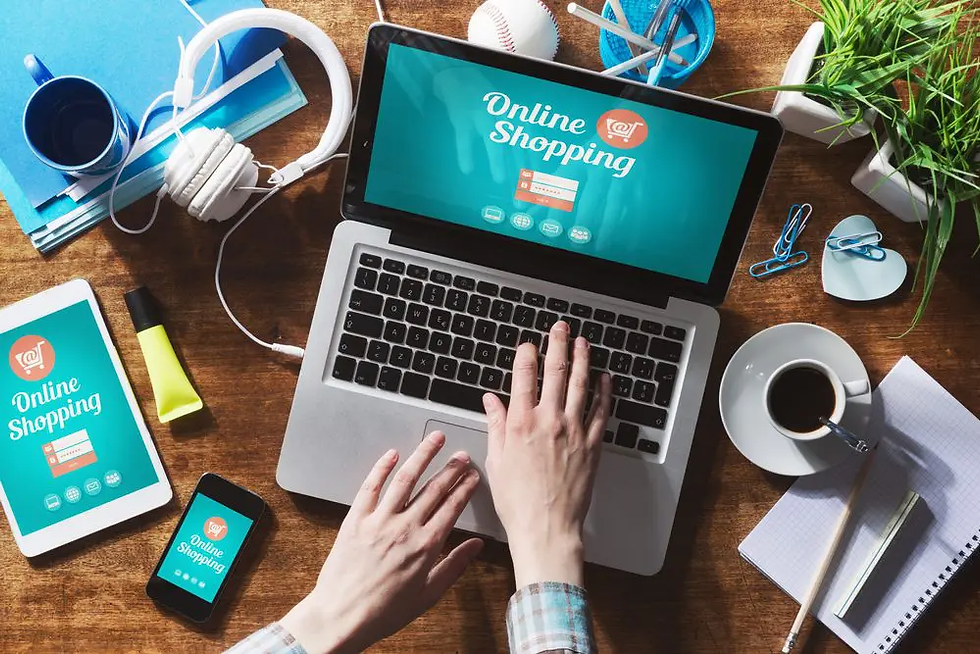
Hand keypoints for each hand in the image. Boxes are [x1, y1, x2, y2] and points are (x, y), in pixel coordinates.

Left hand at [280, 432, 483, 653]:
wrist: (341, 617)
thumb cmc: (383, 612)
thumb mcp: (428, 595)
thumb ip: (454, 566)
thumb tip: (476, 546)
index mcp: (426, 546)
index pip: (452, 507)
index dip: (465, 488)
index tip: (473, 476)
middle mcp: (405, 527)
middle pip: (434, 488)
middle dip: (451, 468)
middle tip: (461, 455)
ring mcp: (379, 520)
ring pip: (405, 479)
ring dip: (423, 455)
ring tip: (435, 440)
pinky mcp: (356, 519)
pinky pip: (371, 486)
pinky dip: (382, 467)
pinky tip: (392, 453)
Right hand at [482, 321, 611, 587]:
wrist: (547, 527)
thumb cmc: (518, 501)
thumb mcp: (496, 460)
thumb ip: (496, 425)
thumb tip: (490, 401)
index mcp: (521, 424)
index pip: (523, 377)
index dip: (526, 355)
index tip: (527, 345)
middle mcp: (549, 421)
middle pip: (555, 372)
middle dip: (558, 345)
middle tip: (561, 328)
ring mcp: (574, 431)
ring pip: (581, 385)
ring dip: (582, 360)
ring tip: (583, 343)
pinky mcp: (593, 444)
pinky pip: (601, 410)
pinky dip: (604, 391)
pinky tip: (605, 378)